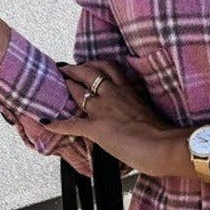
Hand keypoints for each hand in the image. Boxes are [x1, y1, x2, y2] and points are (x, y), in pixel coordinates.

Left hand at [42, 59, 178, 175]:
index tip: (88, 65)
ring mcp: (102, 110)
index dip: (94, 65)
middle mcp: (113, 95)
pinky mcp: (95, 128)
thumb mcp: (150, 113)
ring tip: (57, 85)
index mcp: (128, 91)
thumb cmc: (163, 134)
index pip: (109, 69)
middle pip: (88, 74)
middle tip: (65, 69)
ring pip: (77, 92)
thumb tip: (136, 119)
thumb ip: (138, 110)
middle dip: (74, 69)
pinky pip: (70, 124)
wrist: (162, 145)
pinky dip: (57, 124)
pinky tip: (47, 123)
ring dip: (65, 88)